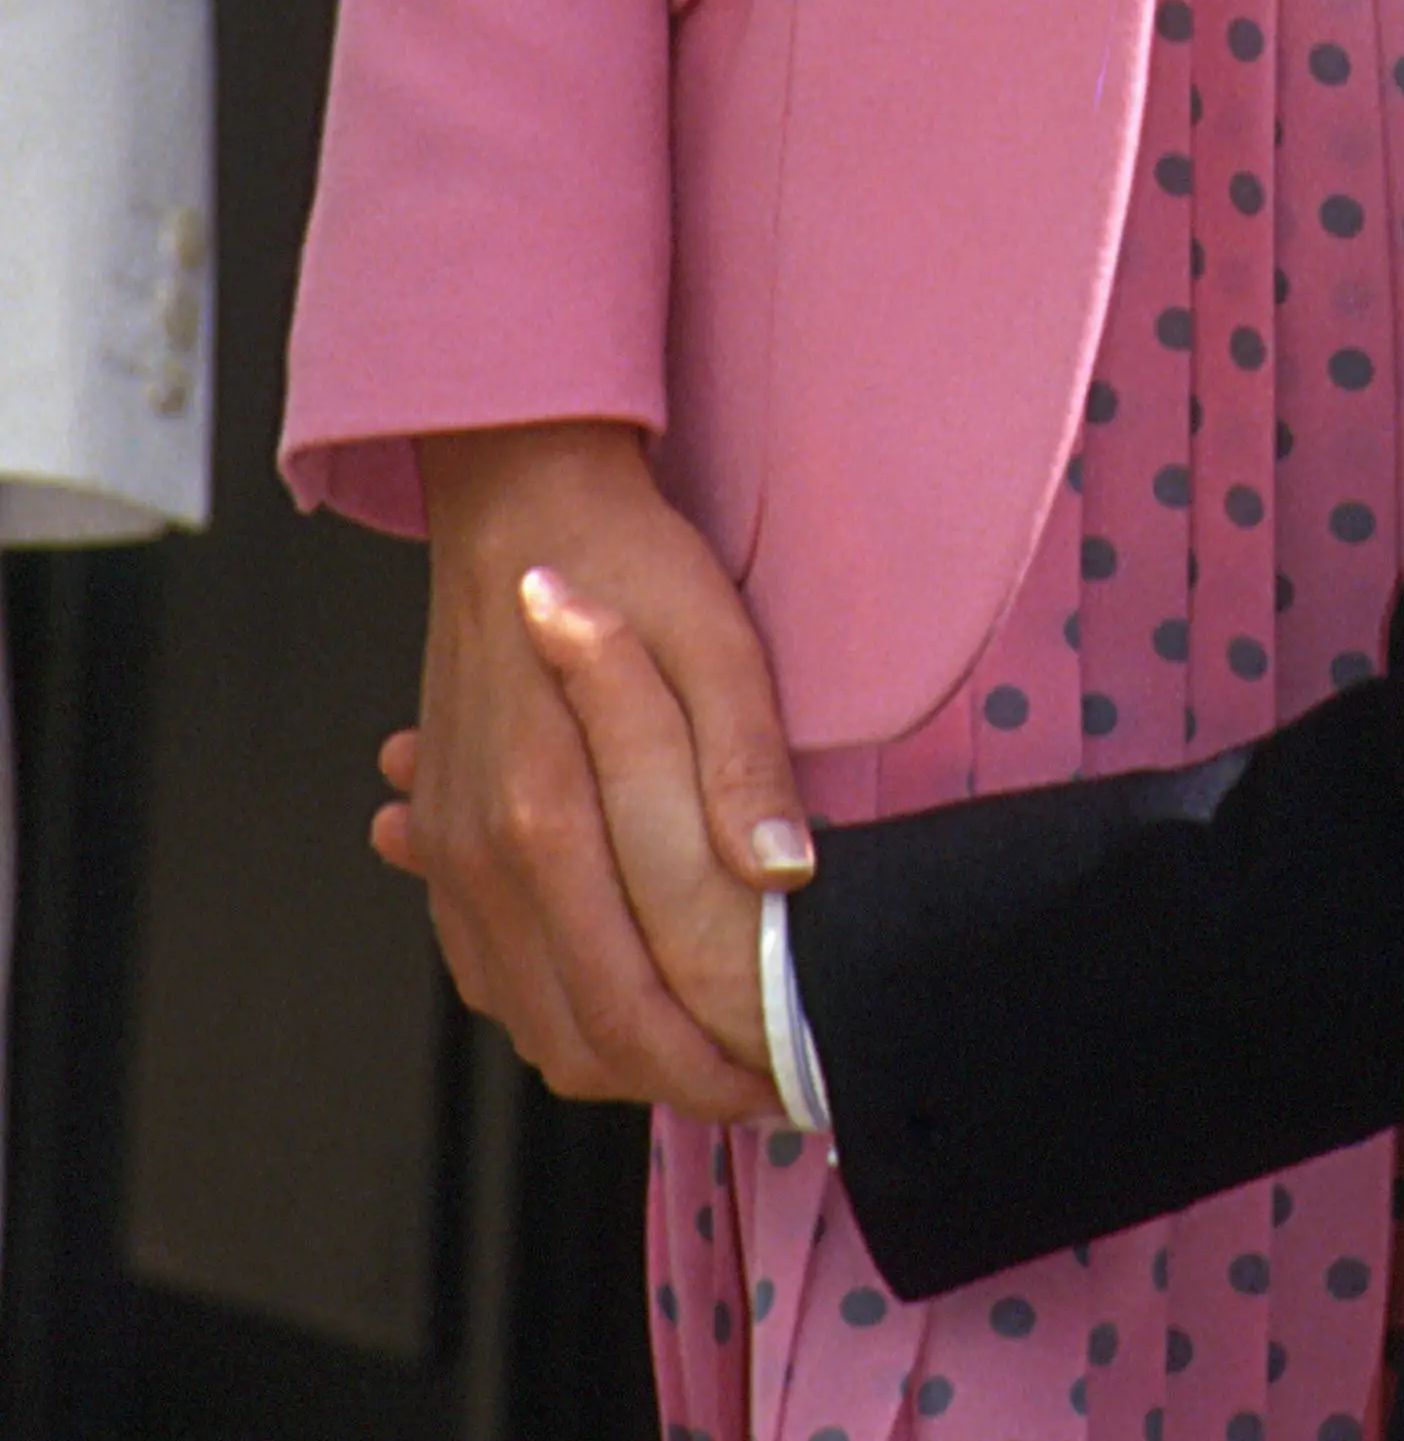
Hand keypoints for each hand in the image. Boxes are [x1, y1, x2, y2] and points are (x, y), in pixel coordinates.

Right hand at [373, 418, 802, 1116]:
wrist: (518, 496)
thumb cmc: (630, 561)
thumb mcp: (721, 642)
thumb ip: (745, 763)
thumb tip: (783, 876)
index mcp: (550, 819)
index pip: (624, 1009)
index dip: (702, 1072)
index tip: (773, 1088)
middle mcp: (483, 854)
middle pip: (568, 1035)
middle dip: (663, 1082)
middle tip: (752, 1085)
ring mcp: (449, 848)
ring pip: (521, 1012)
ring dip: (605, 1048)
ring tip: (700, 1044)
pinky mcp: (438, 832)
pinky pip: (483, 962)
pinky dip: (546, 999)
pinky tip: (609, 983)